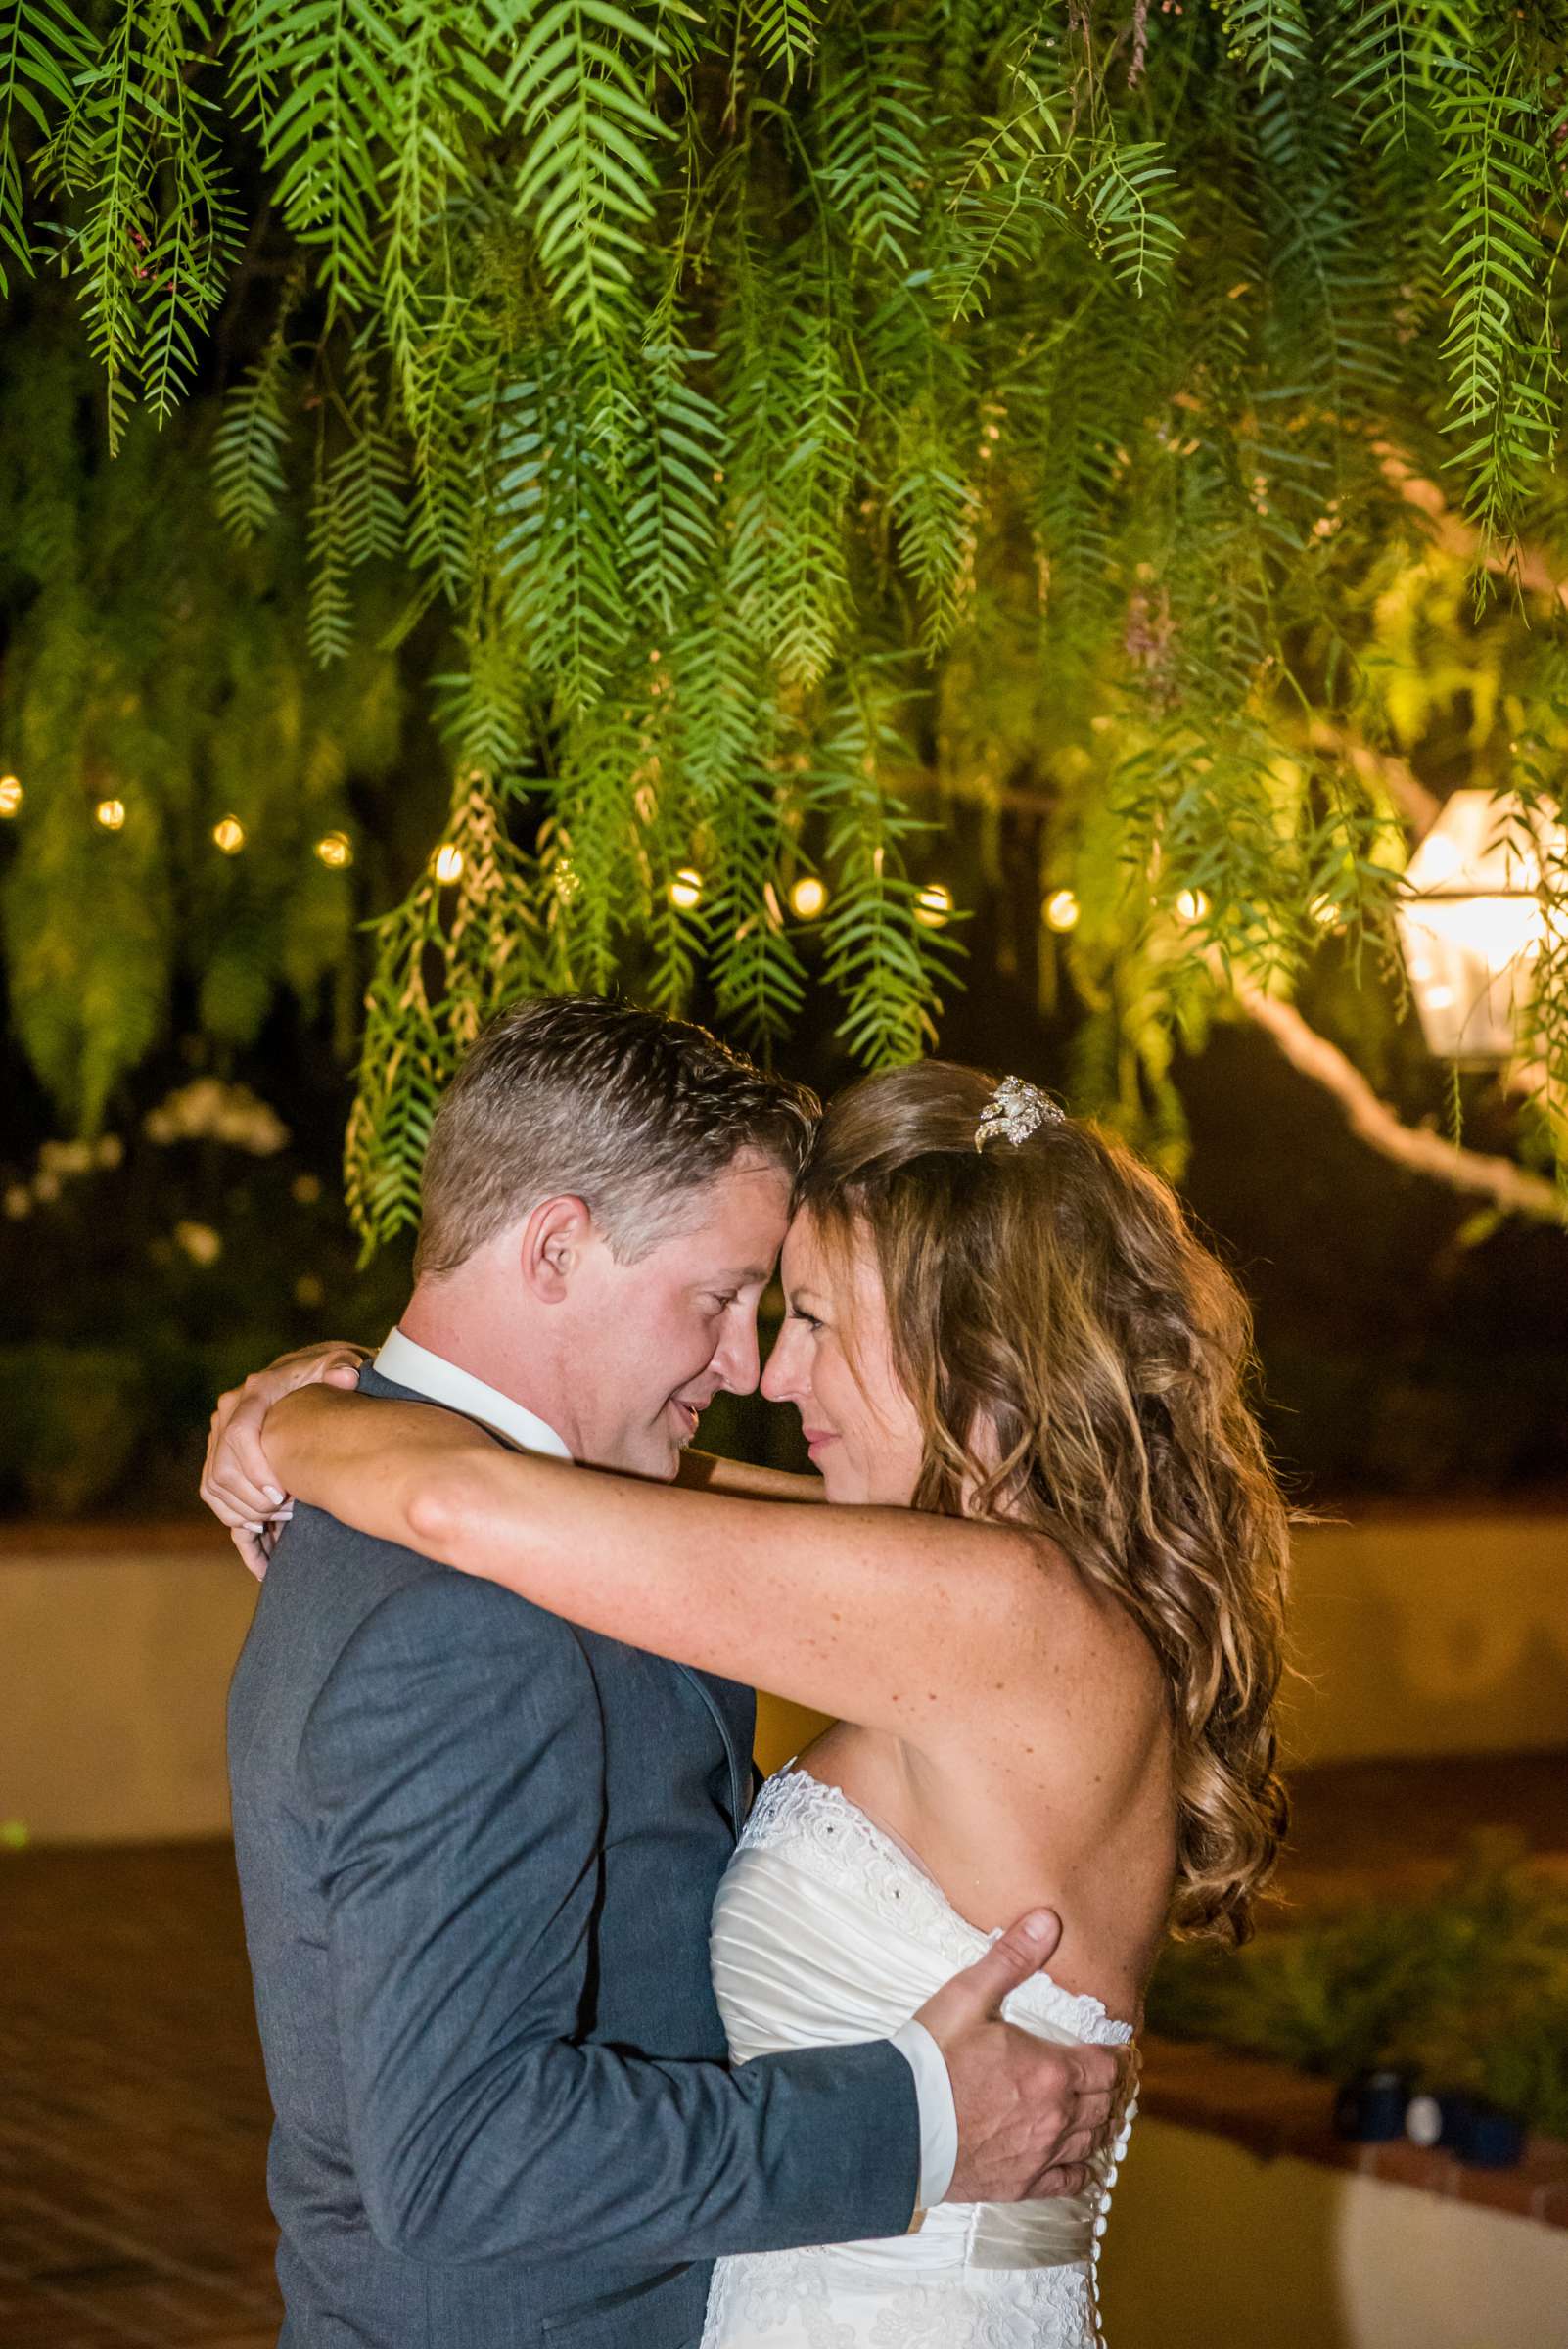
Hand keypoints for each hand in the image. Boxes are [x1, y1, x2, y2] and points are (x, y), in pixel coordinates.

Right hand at [201, 1341, 368, 1577]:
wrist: (306, 1377)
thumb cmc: (327, 1376)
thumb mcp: (339, 1366)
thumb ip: (343, 1367)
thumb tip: (345, 1376)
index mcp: (255, 1392)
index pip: (239, 1434)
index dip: (257, 1470)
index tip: (283, 1496)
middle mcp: (228, 1411)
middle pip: (222, 1468)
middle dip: (252, 1499)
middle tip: (285, 1514)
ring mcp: (219, 1434)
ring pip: (213, 1485)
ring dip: (242, 1511)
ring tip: (277, 1521)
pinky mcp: (218, 1453)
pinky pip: (212, 1492)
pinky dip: (231, 1514)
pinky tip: (258, 1529)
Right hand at [914, 1909, 1124, 2205]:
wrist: (899, 2126)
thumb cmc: (932, 2059)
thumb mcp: (968, 1996)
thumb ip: (1011, 1958)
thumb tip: (1048, 1920)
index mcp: (1052, 2072)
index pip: (1106, 2067)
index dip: (1111, 2056)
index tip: (1108, 2049)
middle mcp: (1056, 2117)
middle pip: (1103, 2105)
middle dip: (1106, 2088)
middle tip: (1101, 2077)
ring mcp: (1040, 2155)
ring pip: (1090, 2142)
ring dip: (1097, 2125)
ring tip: (1094, 2112)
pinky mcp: (1021, 2184)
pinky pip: (1068, 2182)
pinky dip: (1079, 2171)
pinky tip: (1076, 2162)